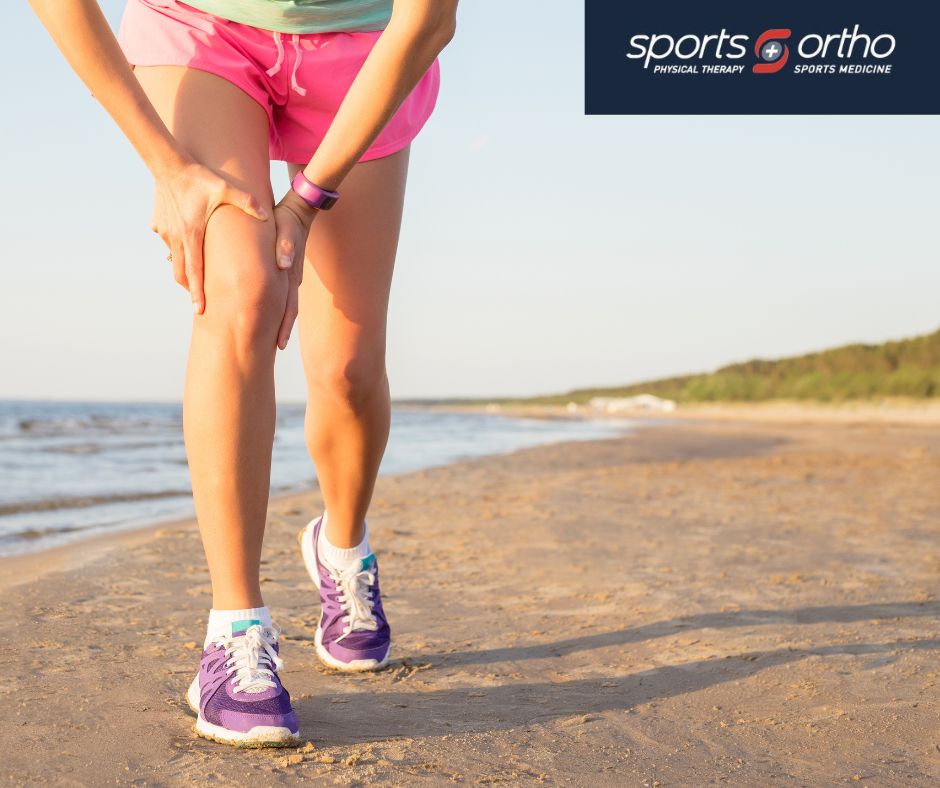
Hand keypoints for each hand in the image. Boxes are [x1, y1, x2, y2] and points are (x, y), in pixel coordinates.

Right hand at [152, 158, 268, 313]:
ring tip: (194, 278)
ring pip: (174, 258)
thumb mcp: (226, 189)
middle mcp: (176, 237)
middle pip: (180, 272)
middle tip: (199, 301)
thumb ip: (247, 203)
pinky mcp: (159, 224)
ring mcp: (165, 232)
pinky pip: (168, 242)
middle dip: (189, 288)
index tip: (200, 309)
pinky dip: (176, 248)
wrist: (168, 164)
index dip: (197, 292)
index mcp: (192, 235)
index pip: (195, 272)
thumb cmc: (199, 178)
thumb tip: (266, 215)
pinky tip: (186, 246)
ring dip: (183, 269)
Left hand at [273, 189, 317, 348]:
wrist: (301, 208)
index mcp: (290, 273)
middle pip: (289, 309)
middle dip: (284, 329)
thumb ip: (286, 245)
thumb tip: (283, 264)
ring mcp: (292, 274)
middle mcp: (292, 277)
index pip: (288, 306)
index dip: (283, 325)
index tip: (279, 344)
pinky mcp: (289, 268)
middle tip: (278, 348)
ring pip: (288, 302)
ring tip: (276, 337)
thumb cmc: (288, 218)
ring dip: (283, 319)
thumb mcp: (285, 228)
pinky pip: (284, 291)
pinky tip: (275, 311)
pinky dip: (280, 304)